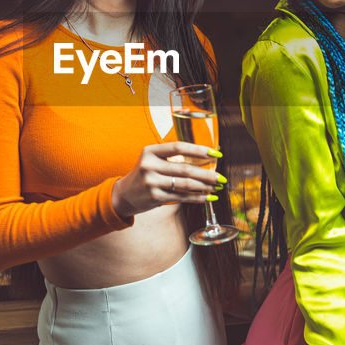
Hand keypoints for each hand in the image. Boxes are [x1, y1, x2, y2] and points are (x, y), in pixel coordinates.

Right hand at [110, 141, 224, 217]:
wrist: (124, 195)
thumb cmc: (145, 175)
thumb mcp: (153, 161)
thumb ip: (173, 159)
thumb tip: (204, 161)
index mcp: (150, 151)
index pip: (178, 147)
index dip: (198, 150)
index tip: (215, 153)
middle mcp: (150, 165)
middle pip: (185, 168)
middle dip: (206, 174)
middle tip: (220, 176)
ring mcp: (151, 182)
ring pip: (184, 184)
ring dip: (204, 186)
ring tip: (216, 187)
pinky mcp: (154, 197)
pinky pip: (181, 197)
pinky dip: (196, 197)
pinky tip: (206, 197)